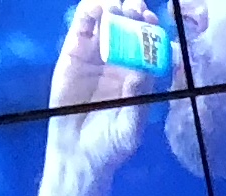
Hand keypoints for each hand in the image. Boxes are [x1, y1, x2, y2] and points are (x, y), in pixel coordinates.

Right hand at [43, 0, 152, 181]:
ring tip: (116, 7)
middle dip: (134, 13)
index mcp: (138, 76)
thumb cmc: (110, 145)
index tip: (152, 19)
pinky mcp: (73, 55)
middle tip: (136, 7)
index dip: (151, 29)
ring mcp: (95, 57)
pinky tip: (95, 8)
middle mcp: (118, 62)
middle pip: (128, 29)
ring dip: (111, 10)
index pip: (148, 46)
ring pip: (105, 24)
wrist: (78, 153)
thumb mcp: (131, 127)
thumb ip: (138, 99)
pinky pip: (81, 30)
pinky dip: (87, 15)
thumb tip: (143, 71)